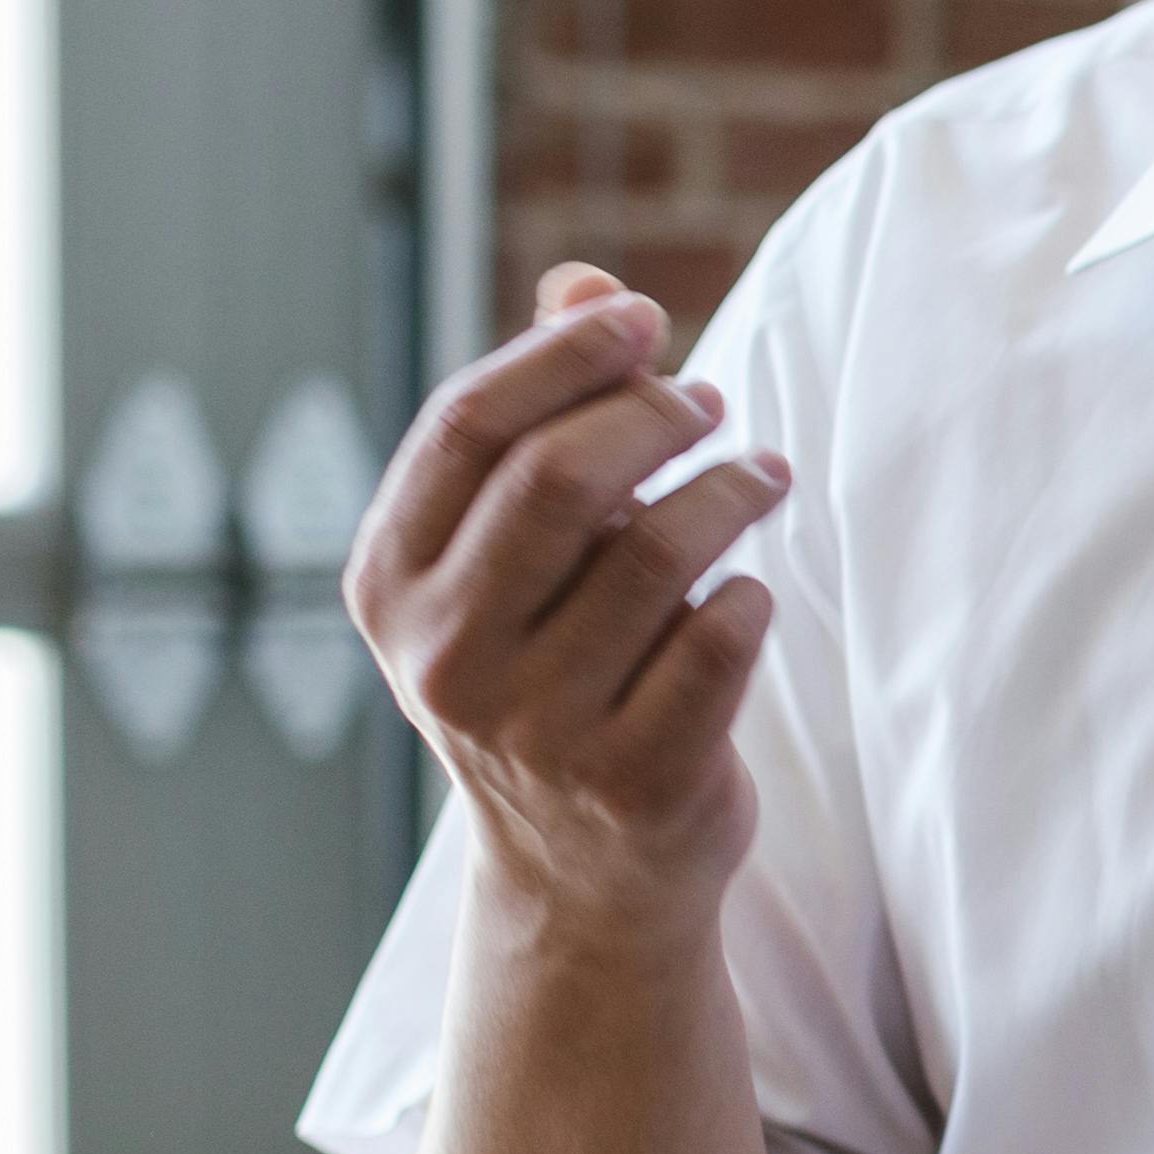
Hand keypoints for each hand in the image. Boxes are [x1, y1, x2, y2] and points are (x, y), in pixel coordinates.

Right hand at [344, 264, 790, 941]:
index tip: (642, 316)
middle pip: (559, 479)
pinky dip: (750, 595)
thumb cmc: (554, 666)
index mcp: (391, 582)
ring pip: (657, 553)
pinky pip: (721, 638)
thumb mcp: (514, 552)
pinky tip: (748, 593)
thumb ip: (544, 413)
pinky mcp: (638, 780)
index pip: (467, 425)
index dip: (562, 354)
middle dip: (652, 417)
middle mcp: (444, 659)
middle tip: (710, 403)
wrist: (583, 873)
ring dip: (728, 491)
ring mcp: (538, 729)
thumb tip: (585, 280)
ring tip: (761, 475)